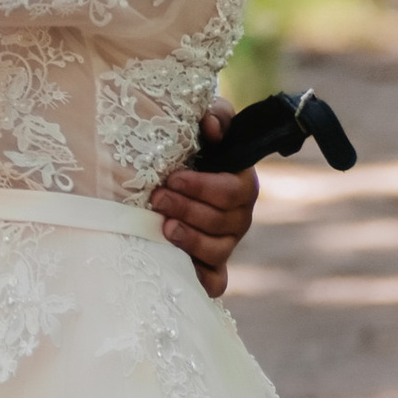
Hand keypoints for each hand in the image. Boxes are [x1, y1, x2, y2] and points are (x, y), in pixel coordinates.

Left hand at [148, 105, 258, 301]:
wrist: (172, 177)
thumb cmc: (190, 149)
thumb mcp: (203, 125)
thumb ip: (215, 115)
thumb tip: (212, 127)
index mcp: (240, 184)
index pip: (233, 191)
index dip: (202, 187)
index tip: (172, 178)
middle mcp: (238, 217)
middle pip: (222, 221)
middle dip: (187, 209)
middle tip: (157, 198)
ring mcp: (226, 244)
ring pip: (217, 250)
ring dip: (189, 240)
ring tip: (163, 229)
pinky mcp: (212, 267)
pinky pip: (215, 282)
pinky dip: (200, 280)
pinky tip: (177, 270)